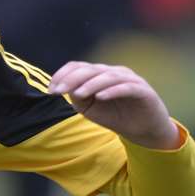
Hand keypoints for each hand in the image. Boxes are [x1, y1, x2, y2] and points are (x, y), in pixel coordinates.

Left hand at [47, 61, 178, 150]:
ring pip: (108, 76)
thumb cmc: (114, 115)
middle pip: (92, 70)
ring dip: (91, 84)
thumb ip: (78, 97)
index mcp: (100, 74)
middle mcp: (115, 72)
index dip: (63, 75)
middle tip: (58, 92)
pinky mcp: (143, 91)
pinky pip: (127, 87)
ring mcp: (130, 80)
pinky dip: (113, 90)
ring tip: (78, 94)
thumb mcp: (90, 108)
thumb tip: (66, 88)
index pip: (79, 67)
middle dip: (72, 79)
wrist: (142, 129)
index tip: (51, 90)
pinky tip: (100, 97)